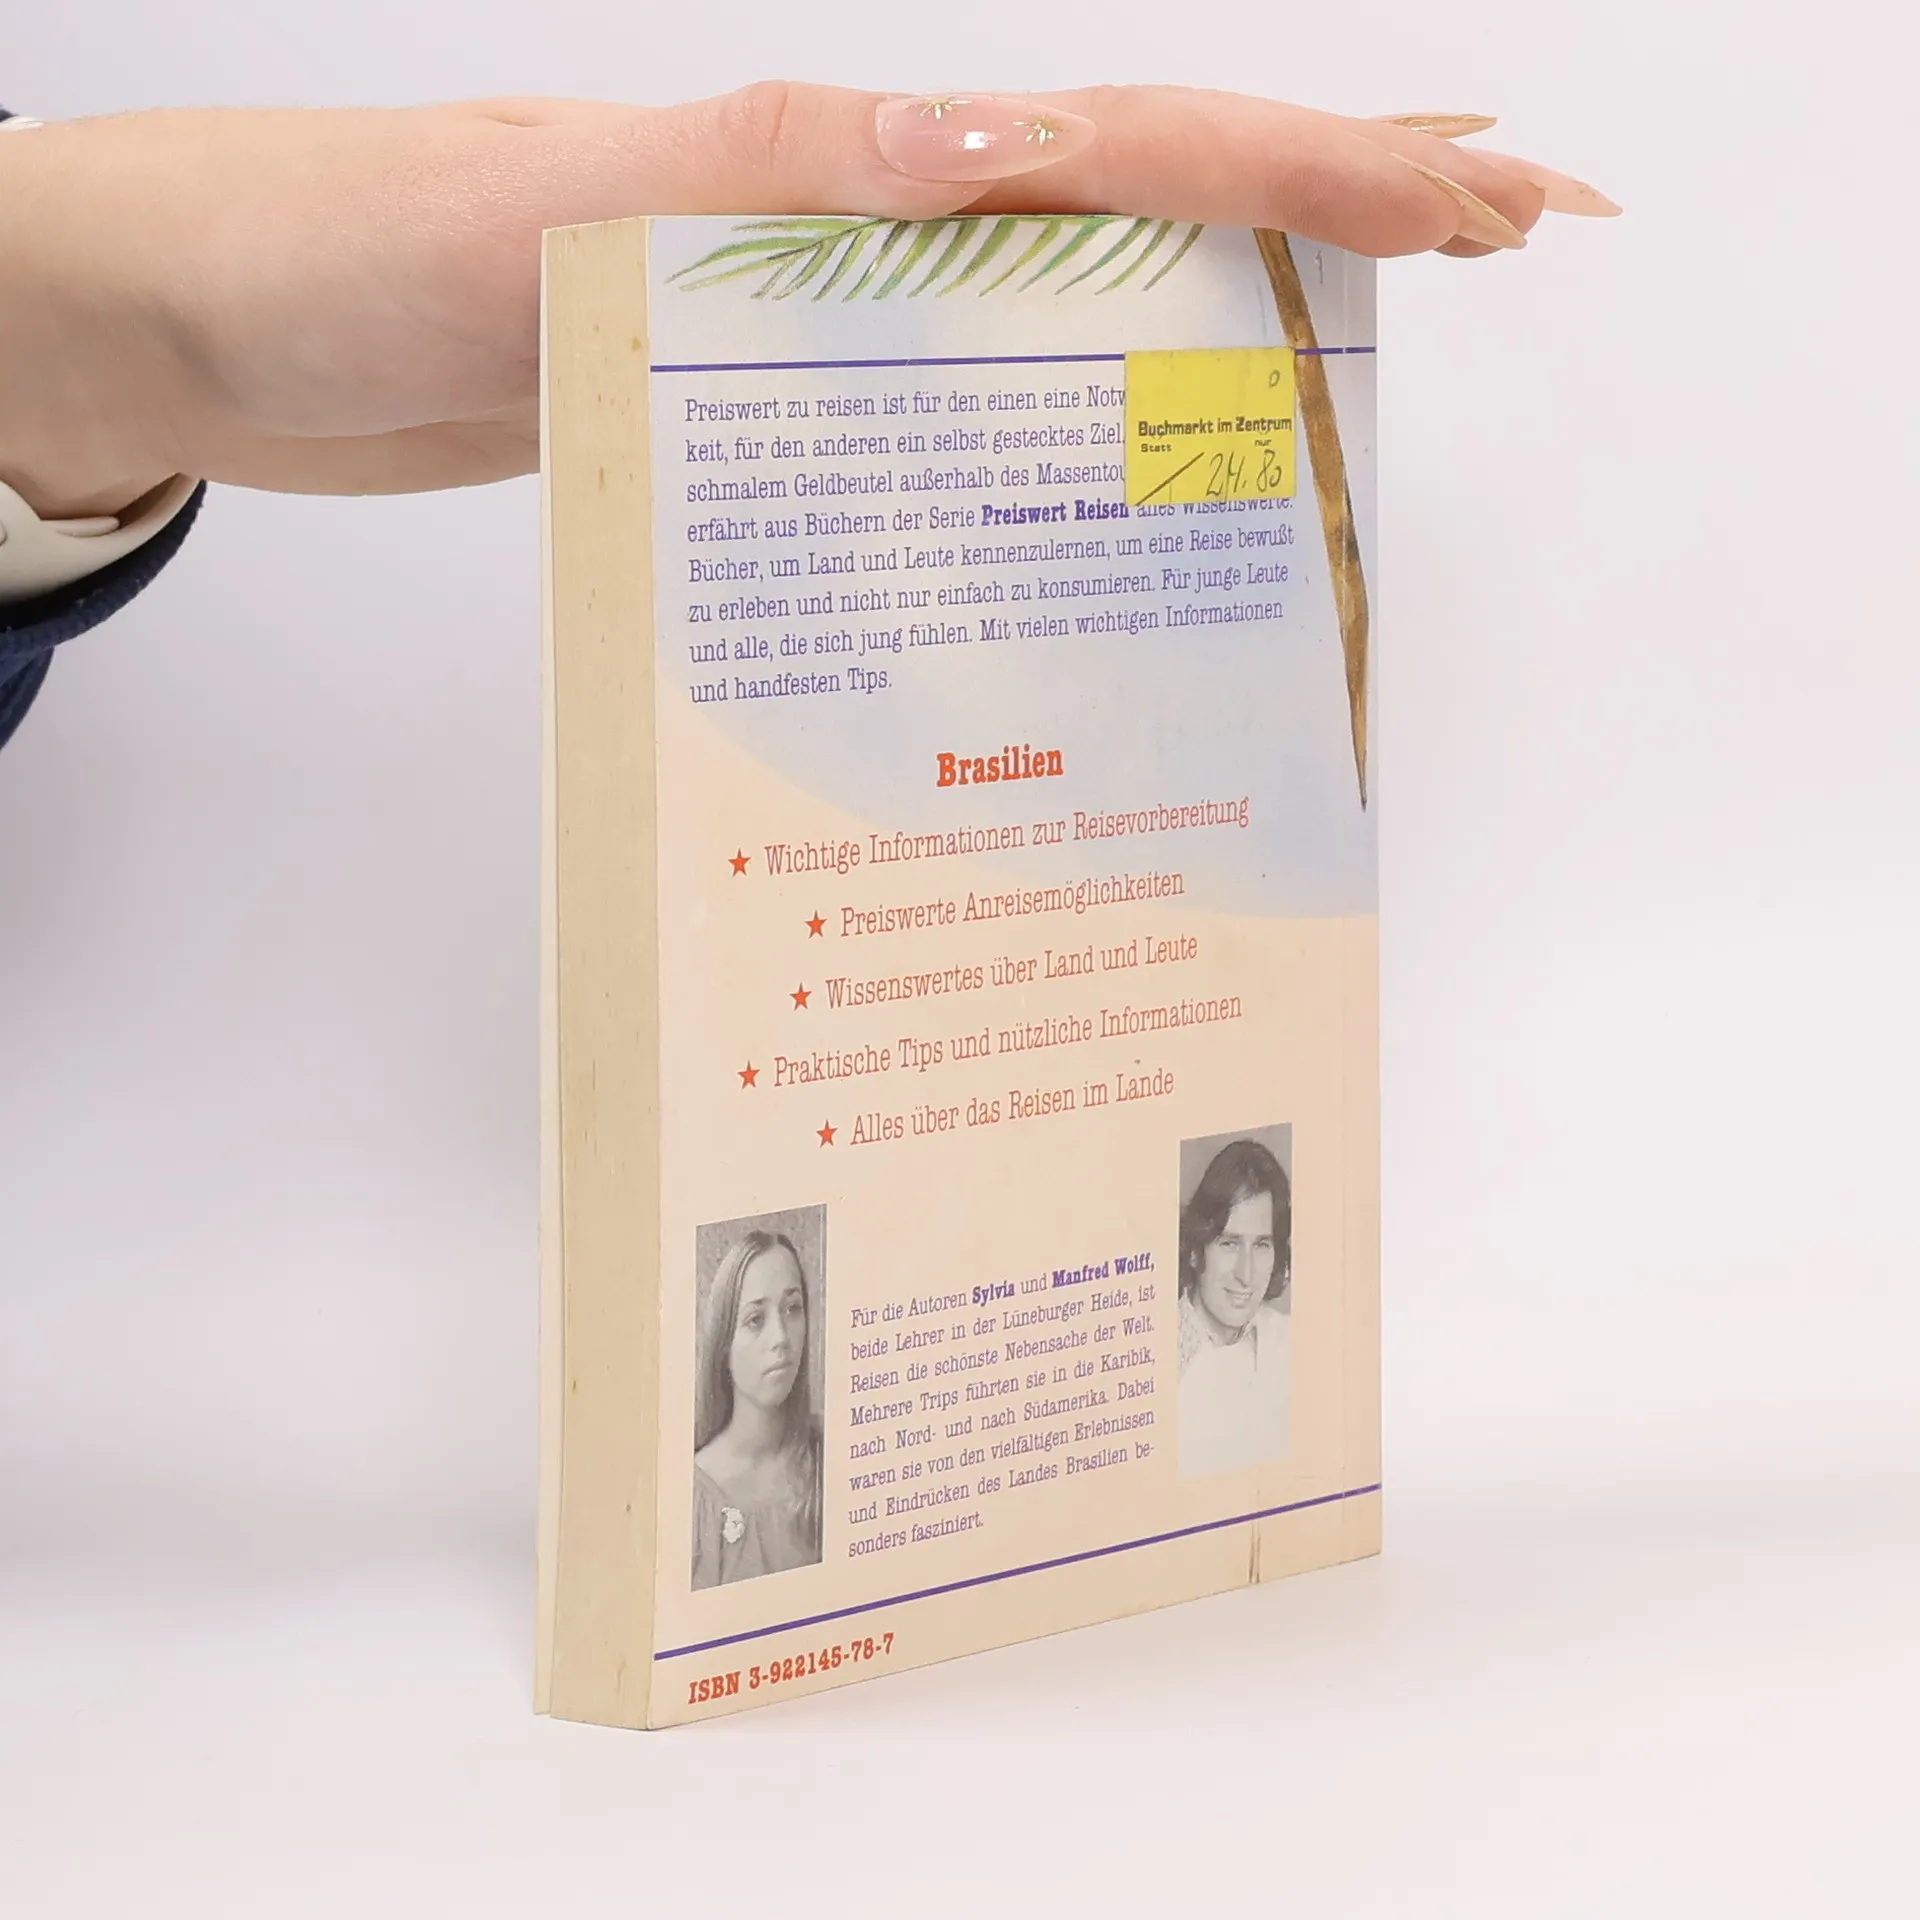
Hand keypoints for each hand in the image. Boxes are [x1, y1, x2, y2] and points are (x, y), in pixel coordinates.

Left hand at [0, 86, 1614, 513]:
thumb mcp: (571, 202)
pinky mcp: (782, 399)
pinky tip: (1113, 482)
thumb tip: (1004, 140)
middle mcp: (865, 231)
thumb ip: (785, 172)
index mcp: (844, 164)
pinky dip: (1069, 425)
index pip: (1130, 139)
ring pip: (1077, 299)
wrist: (248, 329)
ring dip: (1230, 312)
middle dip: (1339, 207)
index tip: (1480, 196)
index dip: (1316, 164)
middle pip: (1149, 196)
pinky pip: (967, 402)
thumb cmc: (370, 253)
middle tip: (1509, 236)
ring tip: (1365, 353)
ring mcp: (832, 314)